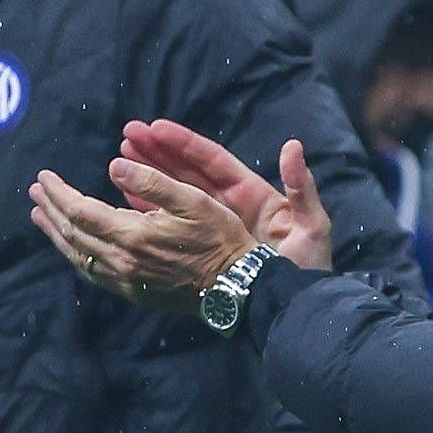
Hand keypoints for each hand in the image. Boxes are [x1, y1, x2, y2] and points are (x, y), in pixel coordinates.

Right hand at [124, 119, 336, 269]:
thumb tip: (294, 146)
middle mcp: (231, 206)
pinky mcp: (205, 247)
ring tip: (121, 157)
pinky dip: (153, 208)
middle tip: (127, 133)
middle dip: (158, 152)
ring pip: (177, 193)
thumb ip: (302, 187)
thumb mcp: (311, 225)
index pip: (213, 161)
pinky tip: (128, 197)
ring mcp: (216, 226)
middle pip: (188, 171)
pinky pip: (174, 222)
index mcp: (254, 195)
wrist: (297, 305)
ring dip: (150, 175)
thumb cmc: (310, 266)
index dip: (184, 143)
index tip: (155, 127)